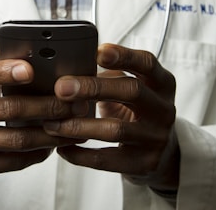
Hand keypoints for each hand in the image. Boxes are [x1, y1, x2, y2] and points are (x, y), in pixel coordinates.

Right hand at [0, 55, 86, 195]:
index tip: (30, 70)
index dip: (4, 72)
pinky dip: (38, 153)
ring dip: (50, 133)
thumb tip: (34, 61)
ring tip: (72, 125)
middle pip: (9, 109)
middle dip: (47, 106)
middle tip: (74, 103)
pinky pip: (13, 161)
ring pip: (16, 139)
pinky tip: (53, 143)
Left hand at [44, 44, 178, 191]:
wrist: (162, 150)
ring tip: (51, 123)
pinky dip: (80, 154)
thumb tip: (68, 69)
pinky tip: (63, 148)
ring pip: (116, 129)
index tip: (97, 52)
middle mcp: (163, 109)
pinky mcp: (145, 163)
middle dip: (93, 88)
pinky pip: (107, 160)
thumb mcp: (131, 87)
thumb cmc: (136, 110)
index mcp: (161, 83)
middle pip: (131, 91)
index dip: (123, 56)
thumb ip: (108, 76)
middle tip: (61, 88)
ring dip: (78, 125)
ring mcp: (156, 137)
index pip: (146, 63)